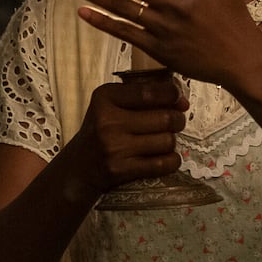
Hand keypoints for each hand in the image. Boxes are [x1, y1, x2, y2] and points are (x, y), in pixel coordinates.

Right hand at [67, 74, 188, 194]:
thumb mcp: (110, 104)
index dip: (172, 94)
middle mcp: (108, 121)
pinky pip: (162, 164)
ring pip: (166, 141)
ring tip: (163, 140)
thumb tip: (182, 101)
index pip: (149, 92)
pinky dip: (171, 161)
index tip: (179, 100)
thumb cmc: (101, 130)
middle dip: (177, 120)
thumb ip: (142, 95)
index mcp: (105, 97)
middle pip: (165, 118)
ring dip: (171, 142)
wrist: (78, 167)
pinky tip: (166, 157)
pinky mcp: (120, 170)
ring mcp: (114, 147)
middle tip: (174, 122)